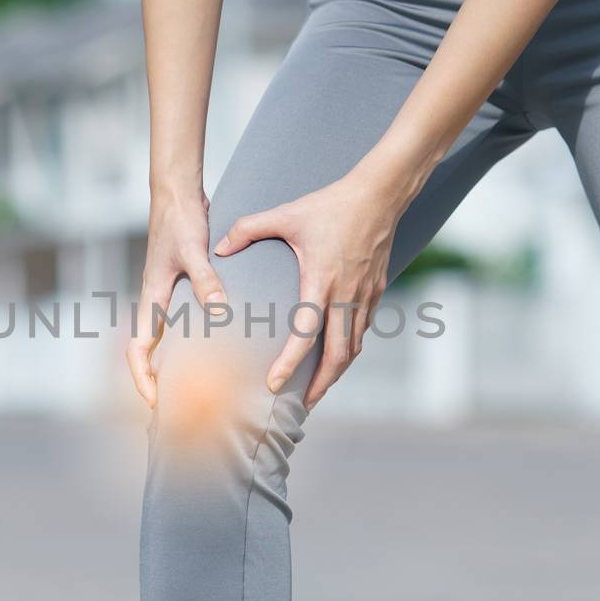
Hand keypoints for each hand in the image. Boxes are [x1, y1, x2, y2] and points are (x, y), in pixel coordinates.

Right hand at [127, 187, 227, 408]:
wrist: (176, 192)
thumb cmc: (179, 219)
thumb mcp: (193, 250)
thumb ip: (206, 280)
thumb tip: (220, 310)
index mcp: (151, 298)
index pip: (137, 349)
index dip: (142, 378)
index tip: (154, 402)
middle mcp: (156, 301)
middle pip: (149, 352)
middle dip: (157, 382)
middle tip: (178, 409)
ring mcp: (167, 295)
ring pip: (165, 340)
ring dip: (174, 364)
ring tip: (199, 389)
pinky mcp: (182, 286)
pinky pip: (182, 323)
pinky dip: (193, 341)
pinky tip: (217, 350)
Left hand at [214, 170, 398, 408]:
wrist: (380, 194)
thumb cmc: (331, 204)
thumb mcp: (286, 214)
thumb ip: (248, 229)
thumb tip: (219, 247)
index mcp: (321, 281)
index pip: (305, 334)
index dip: (290, 364)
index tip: (273, 385)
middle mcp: (346, 296)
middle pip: (338, 357)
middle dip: (319, 386)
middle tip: (301, 406)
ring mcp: (365, 296)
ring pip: (354, 348)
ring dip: (336, 373)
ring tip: (318, 389)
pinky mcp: (376, 291)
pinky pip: (363, 330)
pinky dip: (350, 350)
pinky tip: (337, 356)